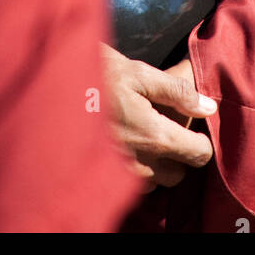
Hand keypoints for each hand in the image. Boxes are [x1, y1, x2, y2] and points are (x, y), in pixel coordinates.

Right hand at [100, 44, 216, 191]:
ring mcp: (119, 175)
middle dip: (177, 154)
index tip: (191, 123)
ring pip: (153, 180)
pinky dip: (132, 166)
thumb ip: (177, 91)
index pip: (198, 155)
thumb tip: (208, 106)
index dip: (201, 139)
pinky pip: (129, 182)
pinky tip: (121, 141)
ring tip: (139, 130)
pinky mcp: (101, 178)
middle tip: (164, 124)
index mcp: (155, 137)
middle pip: (178, 173)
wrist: (46, 93)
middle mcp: (141, 164)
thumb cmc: (93, 76)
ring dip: (153, 162)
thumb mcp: (137, 72)